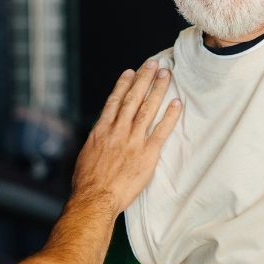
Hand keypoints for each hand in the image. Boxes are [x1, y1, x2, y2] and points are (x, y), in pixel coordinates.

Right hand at [71, 61, 180, 214]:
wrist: (94, 199)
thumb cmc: (87, 182)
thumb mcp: (86, 154)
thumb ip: (97, 140)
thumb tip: (102, 134)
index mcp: (101, 130)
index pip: (114, 101)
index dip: (123, 84)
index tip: (130, 72)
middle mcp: (117, 131)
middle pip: (132, 99)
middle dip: (144, 79)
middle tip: (154, 64)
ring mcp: (133, 141)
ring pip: (147, 109)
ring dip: (157, 89)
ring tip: (165, 75)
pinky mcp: (146, 155)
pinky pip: (161, 131)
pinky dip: (170, 116)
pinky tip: (176, 103)